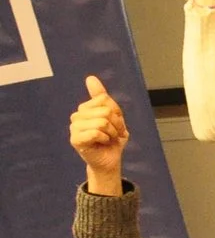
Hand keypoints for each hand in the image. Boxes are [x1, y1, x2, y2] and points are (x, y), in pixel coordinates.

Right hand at [68, 74, 129, 194]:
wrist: (110, 159)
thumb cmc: (112, 138)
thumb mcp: (114, 115)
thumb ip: (102, 97)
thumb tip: (90, 78)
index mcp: (85, 108)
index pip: (104, 100)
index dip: (116, 112)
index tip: (115, 123)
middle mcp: (77, 116)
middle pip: (105, 110)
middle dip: (116, 124)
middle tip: (113, 133)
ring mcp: (74, 128)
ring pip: (102, 121)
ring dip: (112, 132)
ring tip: (108, 139)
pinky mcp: (75, 139)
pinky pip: (96, 132)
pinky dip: (105, 138)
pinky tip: (102, 143)